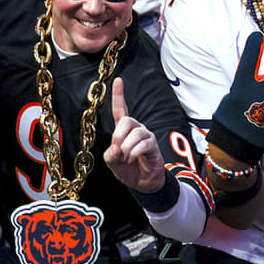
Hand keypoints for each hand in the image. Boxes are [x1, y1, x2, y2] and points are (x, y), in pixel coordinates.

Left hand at [103, 78, 165, 192]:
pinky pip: (143, 144)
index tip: (118, 81)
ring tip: (127, 159)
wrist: (143, 183)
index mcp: (123, 130)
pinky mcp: (153, 144)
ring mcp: (145, 136)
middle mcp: (135, 129)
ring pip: (135, 134)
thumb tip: (115, 148)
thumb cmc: (128, 170)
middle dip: (119, 136)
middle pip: (127, 120)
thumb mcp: (113, 164)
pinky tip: (134, 159)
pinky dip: (134, 153)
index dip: (119, 95)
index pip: (120, 109)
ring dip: (127, 149)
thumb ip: (110, 156)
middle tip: (118, 151)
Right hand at [207, 32, 263, 165]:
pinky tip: (262, 123)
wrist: (235, 151)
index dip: (253, 46)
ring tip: (255, 115)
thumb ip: (245, 88)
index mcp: (242, 88)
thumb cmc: (227, 123)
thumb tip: (260, 82)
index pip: (248, 61)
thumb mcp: (230, 100)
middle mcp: (261, 95)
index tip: (257, 36)